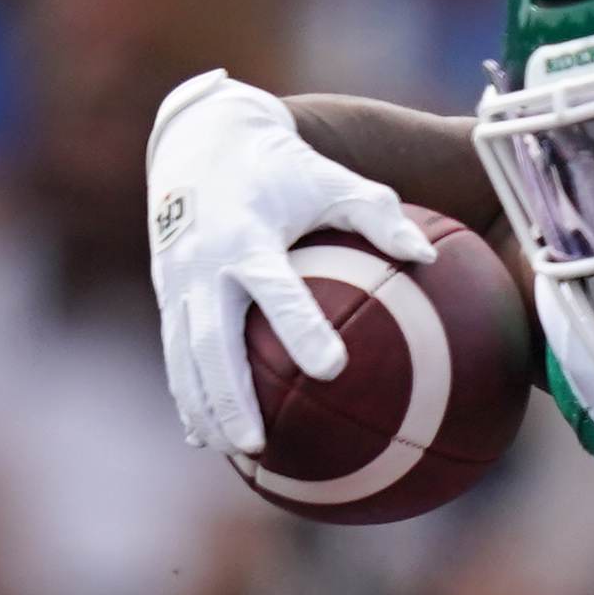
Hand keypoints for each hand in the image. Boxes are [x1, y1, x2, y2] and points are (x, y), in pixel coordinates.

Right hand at [147, 68, 439, 454]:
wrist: (198, 141)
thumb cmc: (282, 167)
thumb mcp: (330, 178)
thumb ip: (377, 214)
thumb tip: (427, 255)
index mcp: (248, 234)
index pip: (276, 289)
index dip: (300, 328)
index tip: (332, 369)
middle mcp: (204, 262)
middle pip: (211, 340)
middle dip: (230, 394)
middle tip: (258, 441)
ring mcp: (177, 282)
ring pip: (184, 356)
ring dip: (204, 408)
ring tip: (234, 453)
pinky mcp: (166, 295)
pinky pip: (174, 354)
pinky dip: (186, 396)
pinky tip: (203, 437)